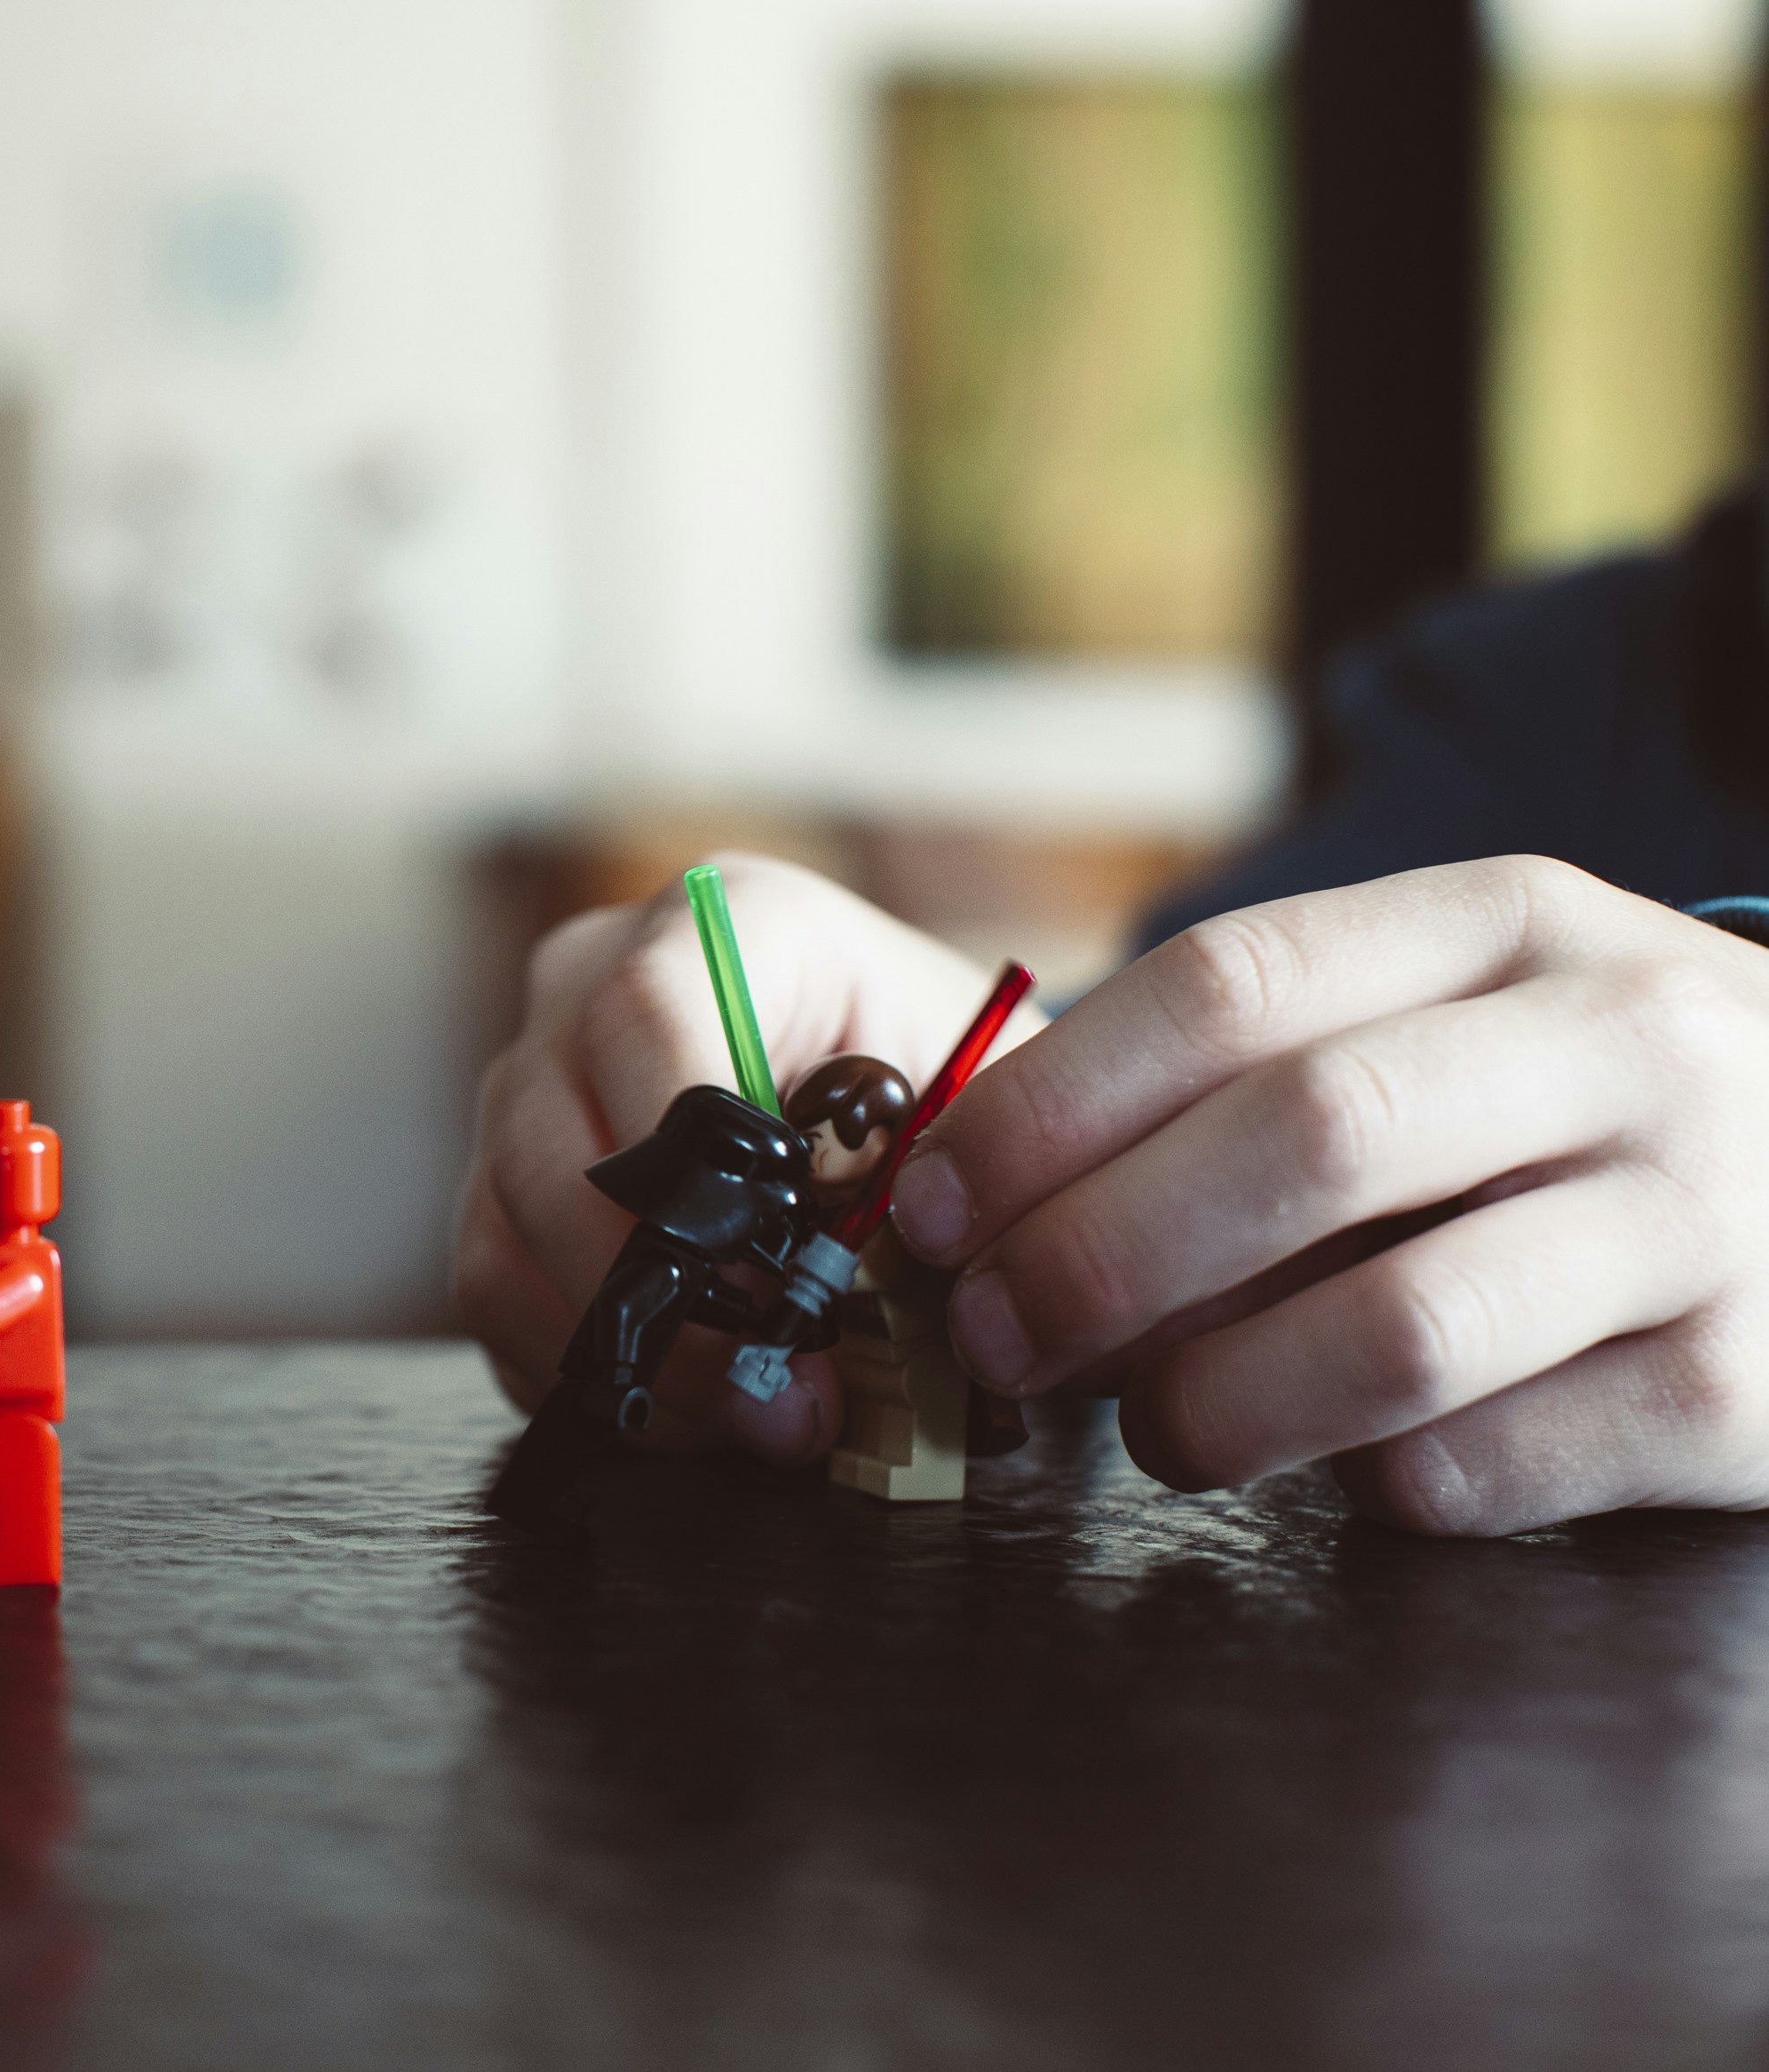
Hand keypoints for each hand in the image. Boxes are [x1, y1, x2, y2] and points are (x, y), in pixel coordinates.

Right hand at [455, 854, 1038, 1458]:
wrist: (900, 1082)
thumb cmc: (941, 1080)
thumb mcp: (979, 1091)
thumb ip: (946, 1167)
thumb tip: (863, 1299)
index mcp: (721, 924)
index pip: (646, 1012)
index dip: (694, 1160)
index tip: (780, 1277)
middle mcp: (588, 985)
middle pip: (551, 1146)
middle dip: (664, 1298)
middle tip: (779, 1399)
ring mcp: (528, 1085)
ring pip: (503, 1233)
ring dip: (623, 1353)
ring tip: (748, 1423)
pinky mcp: (500, 1184)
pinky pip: (491, 1294)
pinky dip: (582, 1369)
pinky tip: (687, 1408)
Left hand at [889, 856, 1768, 1533]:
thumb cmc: (1591, 1121)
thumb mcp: (1458, 1024)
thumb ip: (1256, 1075)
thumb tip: (982, 1198)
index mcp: (1508, 924)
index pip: (1228, 986)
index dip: (1044, 1108)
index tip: (923, 1206)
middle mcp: (1623, 1044)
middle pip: (1297, 1140)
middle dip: (1094, 1256)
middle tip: (993, 1338)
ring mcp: (1709, 1216)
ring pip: (1394, 1329)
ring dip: (1216, 1401)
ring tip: (1158, 1429)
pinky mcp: (1751, 1396)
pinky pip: (1489, 1465)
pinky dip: (1375, 1489)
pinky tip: (1353, 1473)